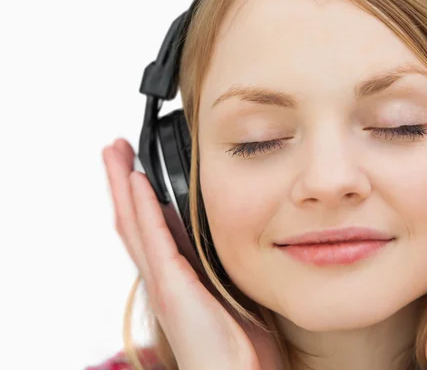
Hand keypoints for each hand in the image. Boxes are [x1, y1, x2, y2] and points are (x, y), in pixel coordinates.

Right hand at [102, 139, 282, 369]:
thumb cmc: (240, 350)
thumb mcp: (233, 296)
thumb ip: (226, 269)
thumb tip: (239, 241)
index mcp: (180, 277)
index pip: (154, 229)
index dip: (141, 198)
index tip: (137, 167)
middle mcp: (166, 277)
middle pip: (135, 221)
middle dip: (123, 183)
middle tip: (114, 149)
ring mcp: (165, 283)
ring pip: (135, 225)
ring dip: (123, 187)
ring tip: (113, 154)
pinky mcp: (172, 289)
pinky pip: (154, 241)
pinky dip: (143, 209)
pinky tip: (137, 182)